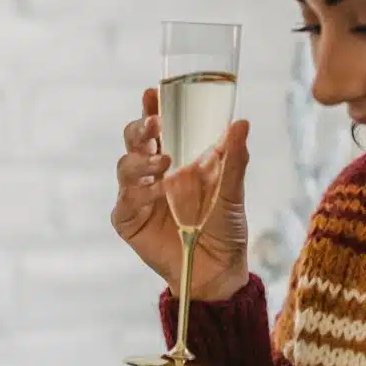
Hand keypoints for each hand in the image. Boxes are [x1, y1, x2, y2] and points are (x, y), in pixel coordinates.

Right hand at [111, 87, 250, 301]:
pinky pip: (124, 199)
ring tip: (163, 163)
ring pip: (124, 165)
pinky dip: (137, 192)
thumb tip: (241, 122)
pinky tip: (156, 192)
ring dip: (140, 159)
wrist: (217, 273)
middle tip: (156, 124)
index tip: (152, 93)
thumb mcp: (233, 192)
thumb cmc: (224, 229)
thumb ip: (234, 159)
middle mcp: (152, 173)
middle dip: (140, 128)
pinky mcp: (129, 219)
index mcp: (175, 158)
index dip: (150, 108)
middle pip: (133, 140)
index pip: (157, 127)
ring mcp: (138, 196)